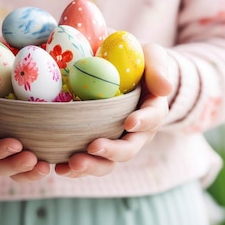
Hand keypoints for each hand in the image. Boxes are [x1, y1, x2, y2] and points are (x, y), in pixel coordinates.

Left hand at [55, 43, 172, 177]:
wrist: (120, 71)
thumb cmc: (137, 60)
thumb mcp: (151, 56)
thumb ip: (158, 67)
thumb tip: (165, 88)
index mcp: (152, 110)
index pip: (153, 118)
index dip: (143, 122)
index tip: (129, 122)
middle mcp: (137, 132)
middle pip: (128, 148)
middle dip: (112, 151)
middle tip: (93, 147)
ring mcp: (116, 141)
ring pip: (108, 162)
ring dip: (92, 165)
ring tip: (72, 164)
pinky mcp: (96, 145)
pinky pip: (88, 161)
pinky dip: (74, 168)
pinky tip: (59, 168)